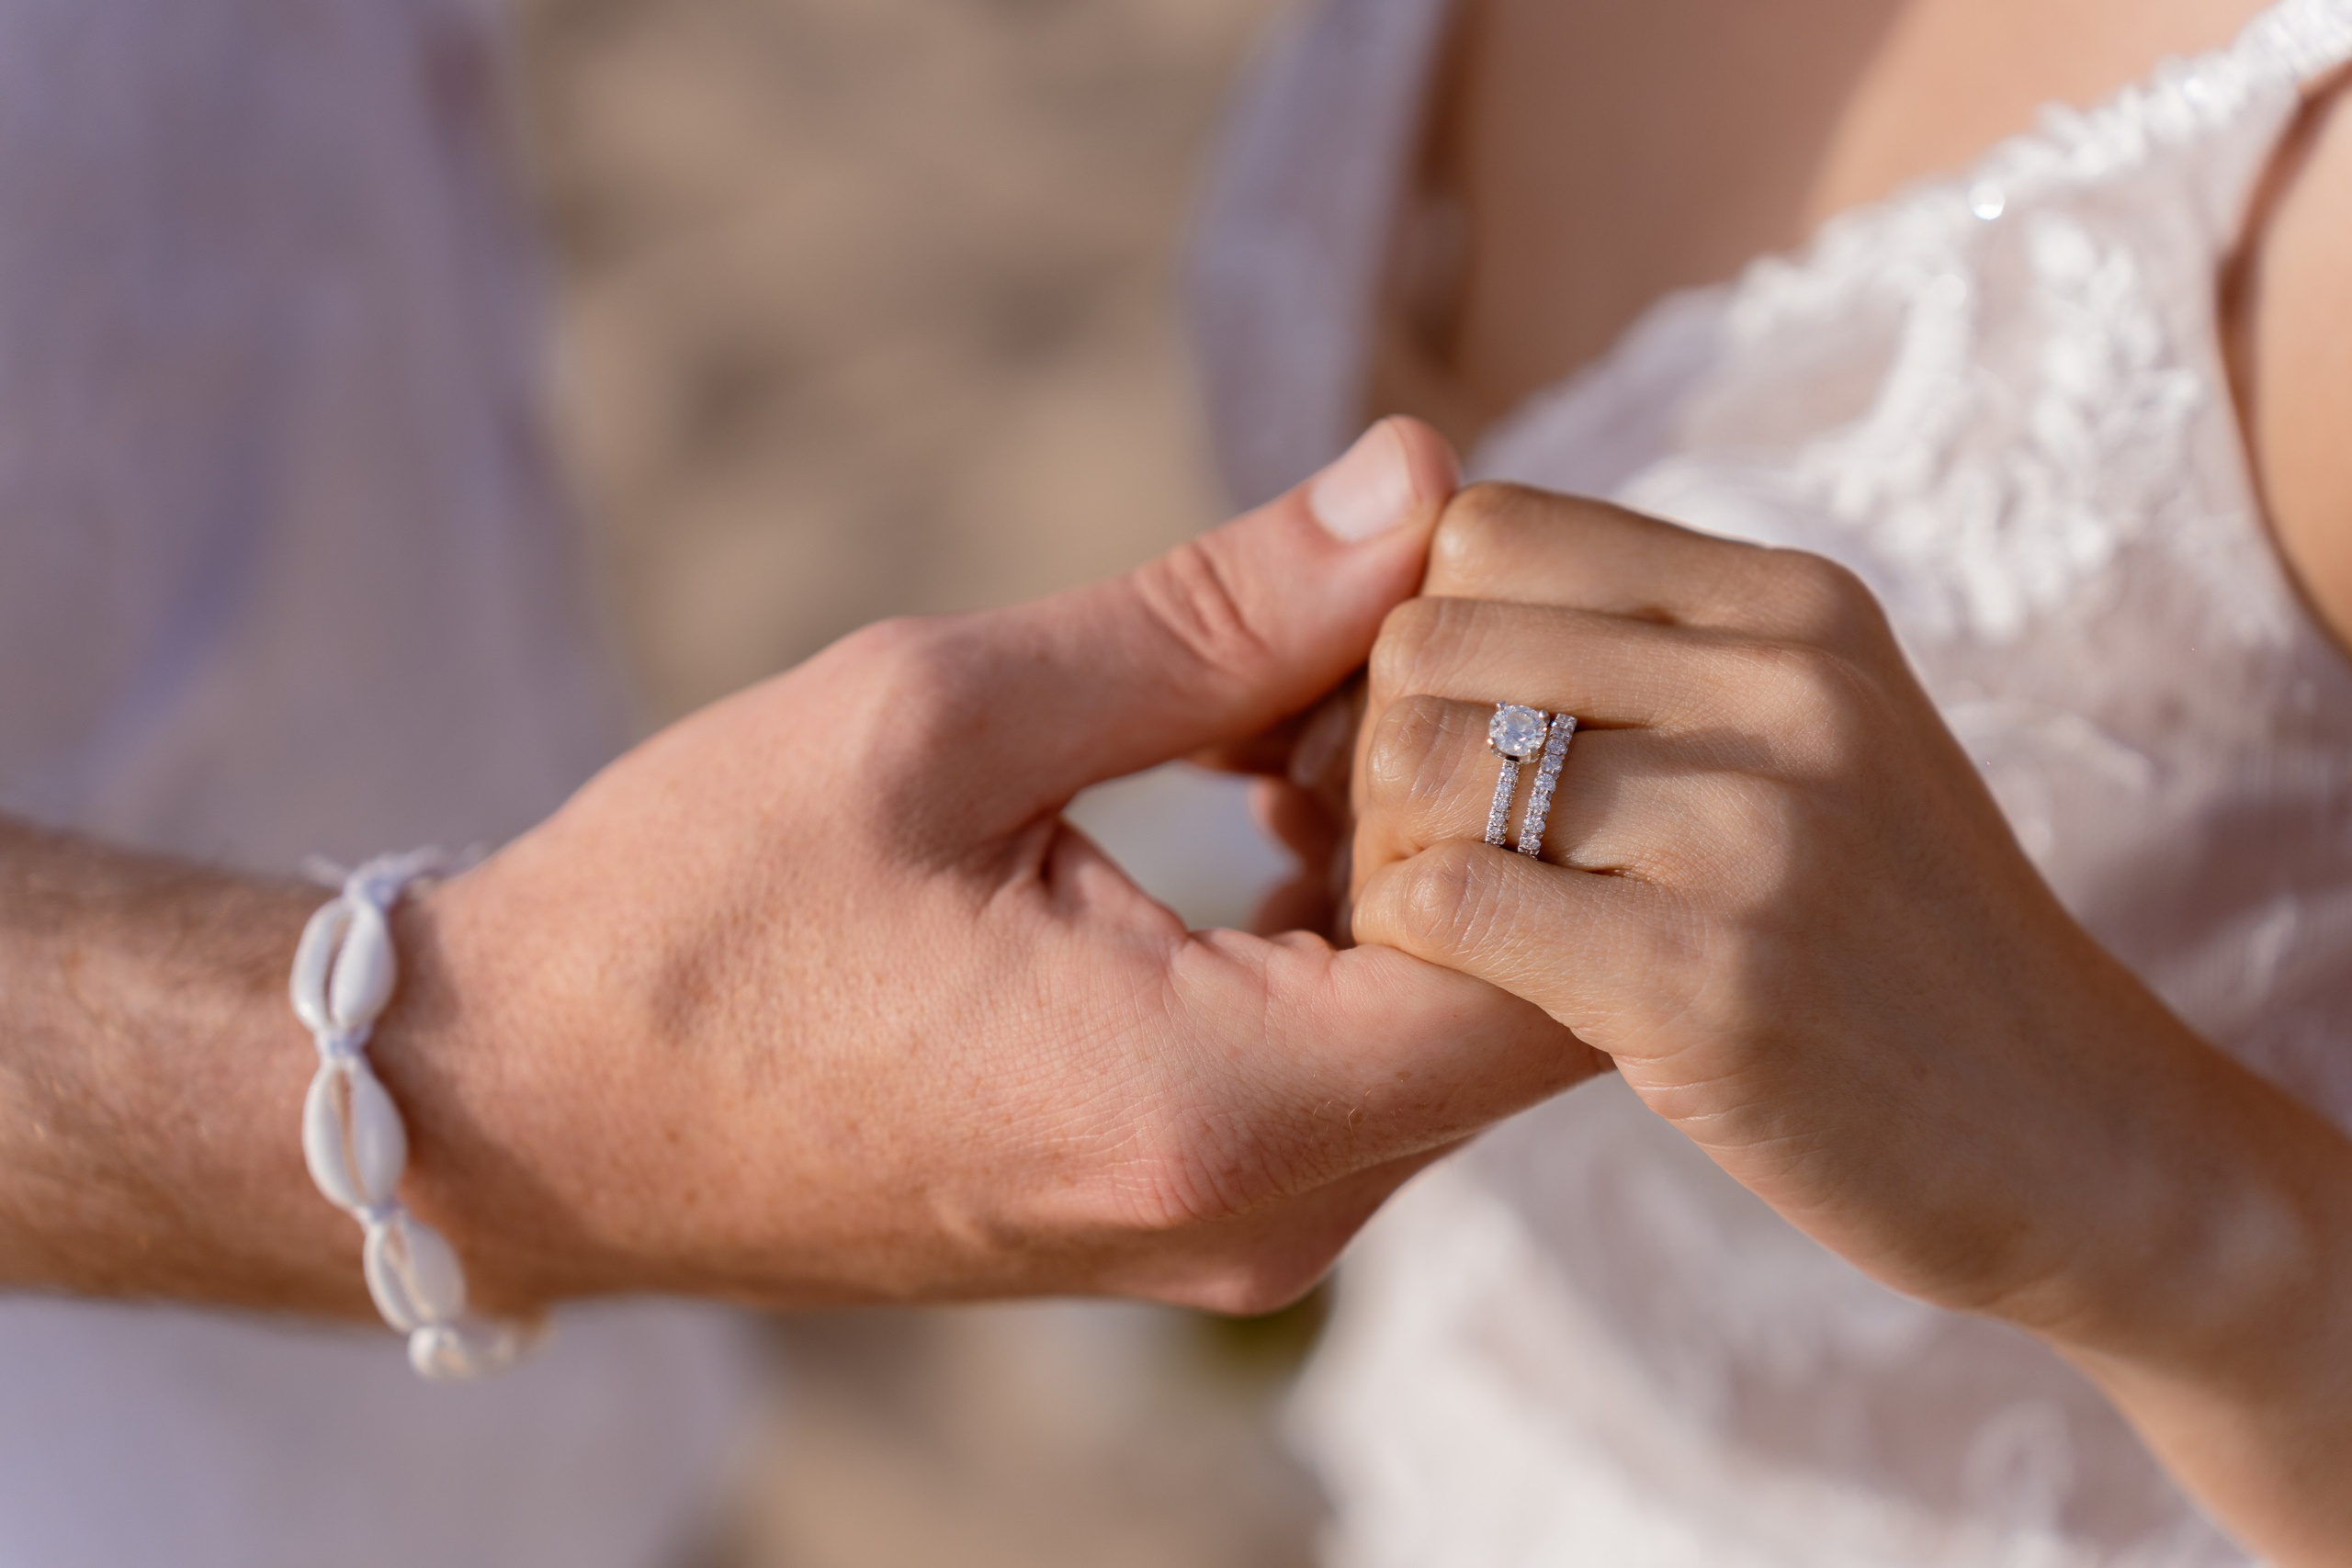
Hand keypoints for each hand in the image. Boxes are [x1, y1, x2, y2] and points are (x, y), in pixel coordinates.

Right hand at [375, 423, 1591, 1317]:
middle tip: (1354, 636)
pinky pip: (1367, 1065)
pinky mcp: (1201, 1215)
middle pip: (1531, 998)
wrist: (528, 1115)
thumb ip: (1215, 614)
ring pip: (1459, 1028)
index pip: (1558, 967)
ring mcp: (1238, 1237)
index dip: (1544, 767)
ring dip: (1416, 847)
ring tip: (1273, 713)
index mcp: (1211, 1109)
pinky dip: (1353, 921)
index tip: (1443, 623)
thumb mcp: (941, 717)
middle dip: (1488, 793)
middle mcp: (1266, 1219)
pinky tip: (1247, 801)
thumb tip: (1417, 482)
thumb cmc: (693, 914)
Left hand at [1343, 483, 2351, 1560]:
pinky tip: (1451, 985)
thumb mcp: (1809, 741)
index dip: (1397, 630)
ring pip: (1416, 760)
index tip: (1399, 735)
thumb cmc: (1888, 944)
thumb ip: (1642, 652)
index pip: (1482, 526)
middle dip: (1359, 742)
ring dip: (1374, 849)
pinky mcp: (1708, 982)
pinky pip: (1444, 900)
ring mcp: (1754, 829)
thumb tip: (1401, 596)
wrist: (2080, 1143)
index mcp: (1789, 603)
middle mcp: (1780, 681)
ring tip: (1422, 914)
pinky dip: (1401, 940)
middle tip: (1377, 840)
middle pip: (1425, 636)